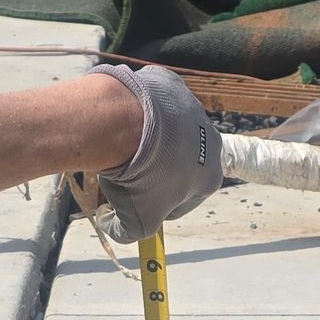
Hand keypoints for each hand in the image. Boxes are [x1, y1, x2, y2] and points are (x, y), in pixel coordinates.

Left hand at [88, 62, 222, 240]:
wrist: (127, 124)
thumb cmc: (138, 178)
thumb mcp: (134, 221)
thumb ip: (125, 232)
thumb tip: (108, 222)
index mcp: (210, 177)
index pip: (184, 199)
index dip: (157, 204)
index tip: (136, 200)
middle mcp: (211, 142)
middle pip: (179, 162)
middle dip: (155, 170)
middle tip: (126, 173)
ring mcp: (194, 110)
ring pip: (169, 132)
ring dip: (151, 140)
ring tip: (123, 145)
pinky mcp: (175, 87)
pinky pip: (156, 103)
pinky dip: (143, 111)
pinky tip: (124, 120)